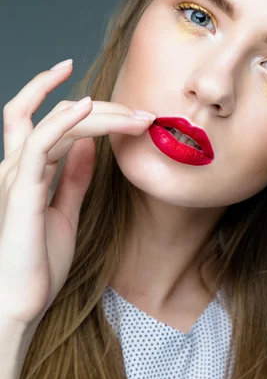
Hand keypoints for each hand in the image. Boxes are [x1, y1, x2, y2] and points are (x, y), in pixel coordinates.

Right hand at [0, 60, 154, 331]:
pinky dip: (64, 122)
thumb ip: (74, 176)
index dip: (54, 92)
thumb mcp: (64, 211)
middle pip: (55, 115)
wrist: (19, 303)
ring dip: (100, 114)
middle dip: (100, 107)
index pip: (39, 117)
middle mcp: (15, 166)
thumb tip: (89, 146)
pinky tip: (89, 109)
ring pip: (56, 124)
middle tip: (139, 112)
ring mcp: (15, 176)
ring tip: (135, 118)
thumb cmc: (37, 262)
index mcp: (25, 171)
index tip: (79, 75)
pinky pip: (41, 144)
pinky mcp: (20, 191)